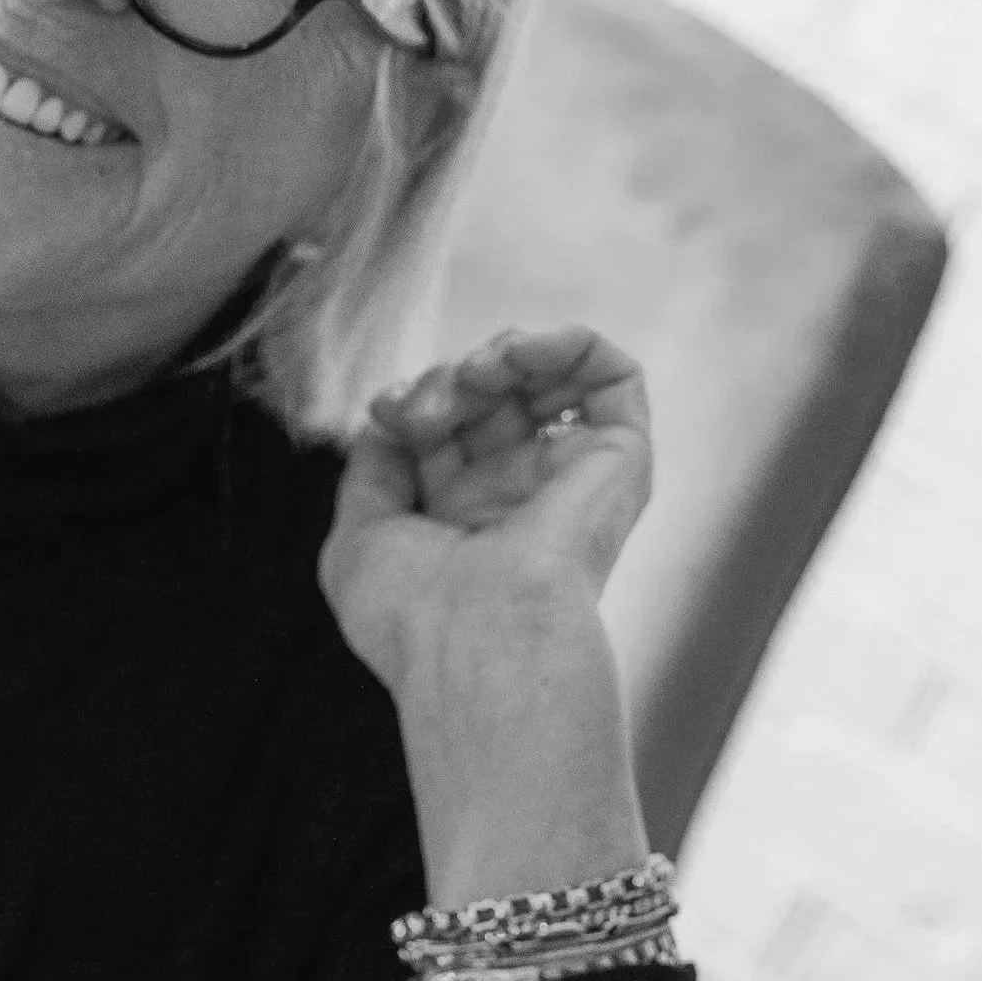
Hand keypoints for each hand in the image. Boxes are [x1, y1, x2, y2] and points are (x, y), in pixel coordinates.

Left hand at [319, 324, 651, 705]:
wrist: (473, 637)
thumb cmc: (411, 613)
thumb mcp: (359, 537)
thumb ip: (372, 472)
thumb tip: (384, 420)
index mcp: (464, 520)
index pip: (445, 428)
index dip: (412, 400)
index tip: (384, 413)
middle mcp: (520, 498)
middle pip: (490, 396)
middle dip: (447, 380)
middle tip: (424, 410)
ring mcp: (570, 479)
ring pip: (546, 378)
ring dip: (500, 356)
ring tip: (474, 376)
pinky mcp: (621, 461)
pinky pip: (613, 374)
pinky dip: (567, 343)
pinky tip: (519, 356)